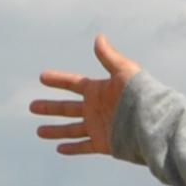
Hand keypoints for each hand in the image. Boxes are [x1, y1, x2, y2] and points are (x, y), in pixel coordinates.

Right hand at [33, 31, 136, 157]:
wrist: (154, 123)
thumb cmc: (141, 95)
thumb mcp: (123, 72)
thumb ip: (109, 57)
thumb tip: (98, 37)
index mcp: (98, 90)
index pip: (72, 84)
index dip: (57, 80)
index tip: (41, 77)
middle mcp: (96, 108)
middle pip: (67, 108)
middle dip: (49, 107)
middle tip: (31, 106)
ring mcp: (98, 126)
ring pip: (71, 129)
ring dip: (55, 130)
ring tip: (38, 131)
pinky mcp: (104, 144)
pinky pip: (83, 147)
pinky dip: (71, 148)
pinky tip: (58, 149)